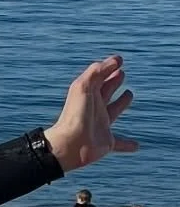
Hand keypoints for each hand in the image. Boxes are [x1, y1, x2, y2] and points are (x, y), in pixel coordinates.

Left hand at [43, 55, 138, 171]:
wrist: (69, 145)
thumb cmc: (75, 115)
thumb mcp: (83, 87)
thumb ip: (97, 71)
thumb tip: (116, 60)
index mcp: (89, 95)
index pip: (100, 78)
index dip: (109, 68)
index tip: (119, 60)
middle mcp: (95, 108)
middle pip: (106, 91)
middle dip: (113, 82)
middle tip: (121, 74)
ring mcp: (101, 125)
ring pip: (114, 111)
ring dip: (121, 103)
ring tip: (129, 95)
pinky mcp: (106, 142)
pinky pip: (119, 143)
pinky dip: (127, 144)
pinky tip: (136, 146)